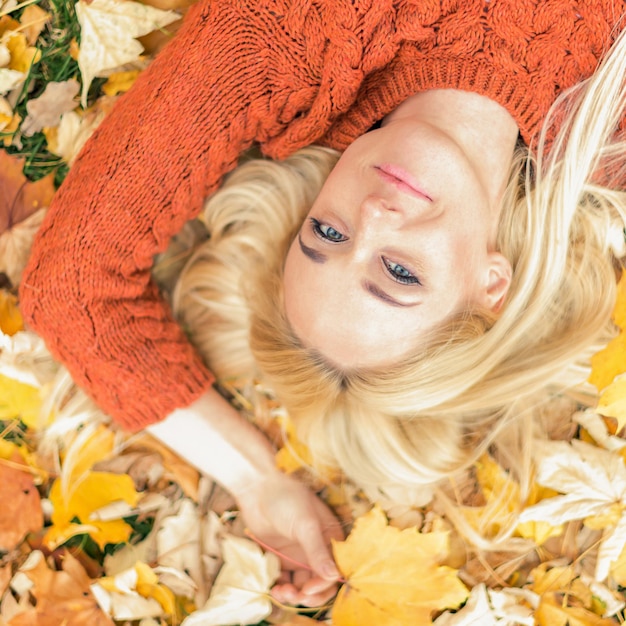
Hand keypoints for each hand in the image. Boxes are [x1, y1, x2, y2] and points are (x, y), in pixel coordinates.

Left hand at [235, 470, 343, 607]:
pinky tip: (273, 588)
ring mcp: (297, 555)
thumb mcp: (306, 523)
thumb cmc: (286, 498)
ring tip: (280, 592)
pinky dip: (280, 588)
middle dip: (309, 594)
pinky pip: (284, 580)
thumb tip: (334, 576)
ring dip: (293, 594)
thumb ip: (318, 550)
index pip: (334, 569)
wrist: (257, 488)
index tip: (308, 589)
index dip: (325, 584)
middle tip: (295, 595)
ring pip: (301, 584)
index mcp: (329, 537)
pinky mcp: (280, 558)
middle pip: (319, 581)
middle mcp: (316, 549)